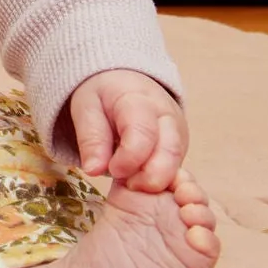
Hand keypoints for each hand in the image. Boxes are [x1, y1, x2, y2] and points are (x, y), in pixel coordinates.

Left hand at [68, 69, 187, 191]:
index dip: (130, 158)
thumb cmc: (103, 94)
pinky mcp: (181, 145)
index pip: (143, 133)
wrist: (124, 81)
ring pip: (177, 162)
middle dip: (152, 176)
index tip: (113, 171)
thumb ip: (90, 138)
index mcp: (140, 100)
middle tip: (128, 187)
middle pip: (170, 151)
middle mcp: (167, 116)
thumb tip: (93, 170)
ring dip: (157, 180)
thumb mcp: (86, 108)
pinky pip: (176, 166)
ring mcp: (178, 132)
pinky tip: (141, 181)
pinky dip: (161, 178)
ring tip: (132, 184)